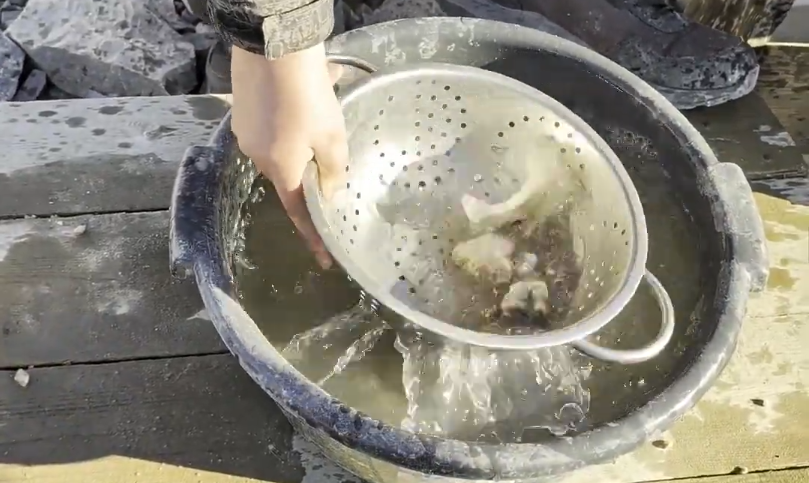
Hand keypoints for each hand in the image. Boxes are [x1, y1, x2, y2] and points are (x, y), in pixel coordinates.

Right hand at [231, 44, 345, 268]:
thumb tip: (331, 195)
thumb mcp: (332, 139)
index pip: (299, 213)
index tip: (324, 260)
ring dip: (303, 129)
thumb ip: (334, 171)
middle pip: (291, 172)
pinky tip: (311, 84)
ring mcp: (246, 131)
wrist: (273, 48)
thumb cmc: (309, 99)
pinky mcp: (242, 109)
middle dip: (313, 161)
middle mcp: (257, 156)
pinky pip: (272, 121)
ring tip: (324, 97)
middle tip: (333, 137)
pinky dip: (291, 113)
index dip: (313, 237)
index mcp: (280, 171)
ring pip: (283, 142)